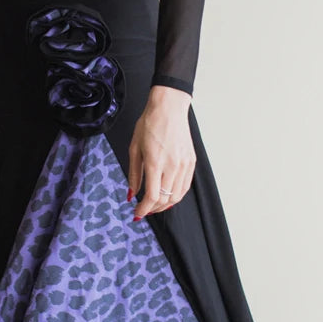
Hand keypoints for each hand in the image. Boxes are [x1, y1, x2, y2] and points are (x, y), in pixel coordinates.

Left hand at [127, 85, 196, 218]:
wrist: (169, 108)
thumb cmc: (149, 124)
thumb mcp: (134, 148)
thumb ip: (134, 174)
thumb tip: (131, 194)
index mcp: (155, 162)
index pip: (152, 196)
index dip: (144, 209)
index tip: (137, 213)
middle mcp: (172, 165)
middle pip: (165, 199)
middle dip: (153, 209)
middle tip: (144, 210)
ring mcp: (184, 164)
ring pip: (176, 196)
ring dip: (165, 204)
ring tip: (155, 205)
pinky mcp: (191, 162)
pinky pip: (185, 186)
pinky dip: (176, 195)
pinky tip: (167, 195)